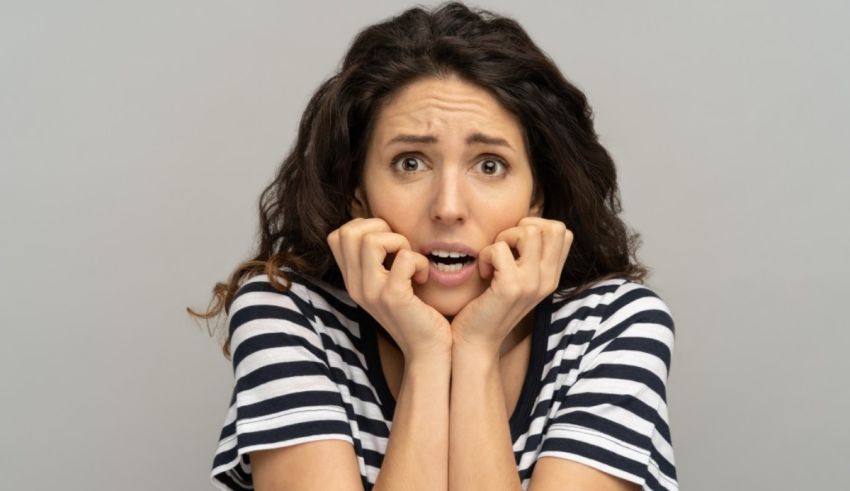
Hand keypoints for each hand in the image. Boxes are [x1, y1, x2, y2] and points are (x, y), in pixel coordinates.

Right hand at [327, 218, 452, 360]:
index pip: (338, 235)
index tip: (388, 244)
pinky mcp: (394, 298)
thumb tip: (383, 227)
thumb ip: (379, 260)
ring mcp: (372, 292)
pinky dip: (420, 261)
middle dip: (380, 227)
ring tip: (411, 262)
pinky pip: (404, 258)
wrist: (427, 351)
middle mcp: (356, 286)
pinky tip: (423, 277)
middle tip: (399, 248)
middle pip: (349, 232)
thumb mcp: (388, 284)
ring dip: (400, 242)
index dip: (364, 227)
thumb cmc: (415, 312)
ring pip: (371, 240)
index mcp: (353, 280)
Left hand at [450, 217, 572, 356]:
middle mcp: (548, 280)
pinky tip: (483, 272)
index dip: (537, 226)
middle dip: (522, 227)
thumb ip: (528, 257)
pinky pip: (499, 248)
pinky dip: (485, 254)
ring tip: (493, 260)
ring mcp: (531, 284)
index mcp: (551, 277)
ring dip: (503, 238)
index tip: (515, 245)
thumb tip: (525, 225)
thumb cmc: (489, 306)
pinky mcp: (510, 288)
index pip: (564, 232)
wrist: (476, 344)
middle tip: (504, 248)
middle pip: (554, 227)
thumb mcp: (518, 280)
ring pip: (529, 231)